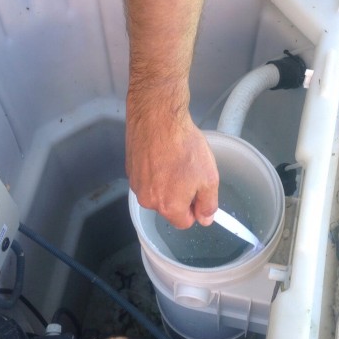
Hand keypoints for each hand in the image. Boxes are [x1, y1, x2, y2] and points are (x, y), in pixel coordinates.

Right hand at [126, 82, 218, 228]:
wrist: (157, 116)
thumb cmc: (184, 145)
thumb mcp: (209, 177)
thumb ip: (208, 204)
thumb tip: (205, 218)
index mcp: (168, 206)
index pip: (184, 222)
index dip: (195, 208)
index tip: (199, 193)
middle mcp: (148, 200)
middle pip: (169, 208)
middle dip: (180, 195)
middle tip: (189, 171)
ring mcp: (136, 185)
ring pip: (157, 193)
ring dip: (166, 182)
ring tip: (175, 160)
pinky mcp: (130, 170)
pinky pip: (147, 179)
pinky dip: (155, 171)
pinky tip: (162, 154)